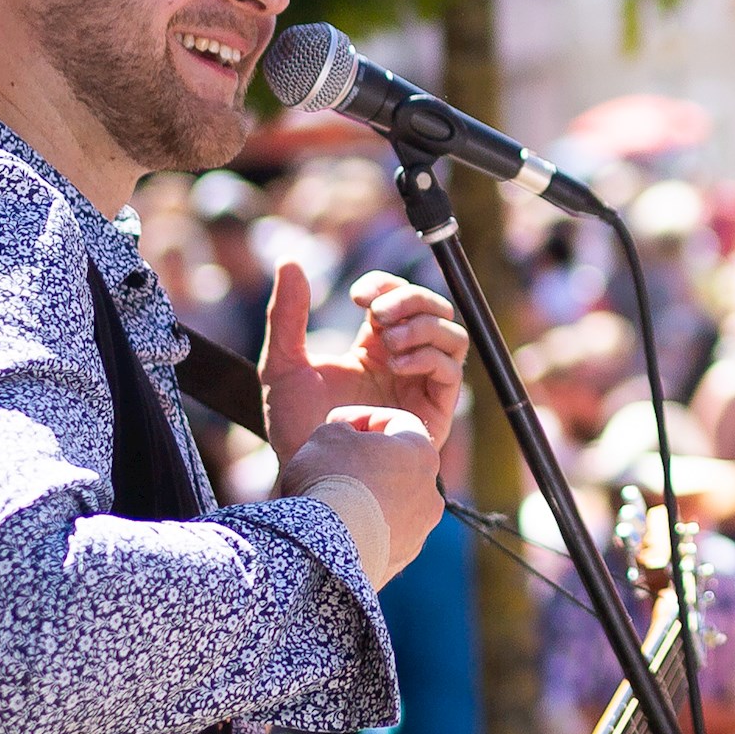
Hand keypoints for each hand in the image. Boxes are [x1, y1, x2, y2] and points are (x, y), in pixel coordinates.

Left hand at [260, 264, 466, 455]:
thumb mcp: (283, 363)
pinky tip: (396, 365)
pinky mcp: (434, 412)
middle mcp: (403, 361)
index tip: (359, 297)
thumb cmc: (295, 428)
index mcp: (372, 346)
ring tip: (388, 343)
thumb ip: (286, 315)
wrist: (311, 473)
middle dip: (410, 300)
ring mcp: (421, 385)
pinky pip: (451, 371)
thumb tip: (289, 260)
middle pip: (434, 308)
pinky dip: (429, 358)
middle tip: (377, 314)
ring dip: (423, 327)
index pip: (399, 297)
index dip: (387, 286)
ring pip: (451, 334)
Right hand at [281, 408, 440, 572]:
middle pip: (399, 466)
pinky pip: (383, 536)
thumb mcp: (328, 435)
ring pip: (394, 504)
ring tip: (333, 500)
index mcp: (422, 453)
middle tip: (334, 464)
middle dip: (370, 461)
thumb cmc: (330, 479)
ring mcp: (420, 531)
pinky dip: (365, 529)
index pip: (399, 423)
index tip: (337, 428)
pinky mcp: (403, 560)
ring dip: (368, 497)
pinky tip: (337, 529)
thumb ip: (344, 428)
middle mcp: (432, 493)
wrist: (325, 549)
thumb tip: (348, 438)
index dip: (364, 419)